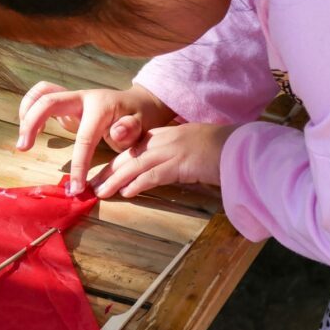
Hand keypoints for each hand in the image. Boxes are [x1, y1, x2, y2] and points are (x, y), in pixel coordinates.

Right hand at [16, 82, 175, 194]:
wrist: (138, 105)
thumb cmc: (139, 120)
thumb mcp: (142, 127)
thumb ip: (131, 130)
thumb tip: (117, 132)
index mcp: (101, 107)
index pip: (84, 138)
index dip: (78, 164)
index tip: (74, 187)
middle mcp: (82, 97)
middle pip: (49, 100)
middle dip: (32, 123)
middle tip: (24, 148)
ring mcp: (72, 97)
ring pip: (41, 92)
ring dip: (27, 112)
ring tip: (24, 139)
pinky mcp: (65, 101)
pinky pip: (41, 96)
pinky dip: (30, 109)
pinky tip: (32, 131)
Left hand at [90, 123, 238, 198]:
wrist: (237, 146)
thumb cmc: (216, 149)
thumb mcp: (187, 147)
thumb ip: (170, 156)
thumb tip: (156, 172)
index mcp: (163, 135)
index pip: (131, 149)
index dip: (114, 163)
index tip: (100, 174)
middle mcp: (163, 140)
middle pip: (127, 157)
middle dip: (108, 172)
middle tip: (92, 186)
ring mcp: (170, 151)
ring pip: (135, 166)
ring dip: (116, 181)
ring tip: (101, 192)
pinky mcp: (180, 164)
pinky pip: (153, 174)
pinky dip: (138, 184)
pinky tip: (126, 193)